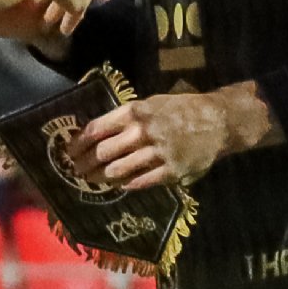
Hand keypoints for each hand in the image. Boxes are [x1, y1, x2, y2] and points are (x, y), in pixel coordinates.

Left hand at [73, 84, 271, 192]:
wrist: (218, 121)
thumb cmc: (180, 109)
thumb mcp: (151, 103)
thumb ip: (125, 117)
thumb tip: (95, 133)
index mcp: (135, 112)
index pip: (97, 129)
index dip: (79, 143)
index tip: (69, 150)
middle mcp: (143, 131)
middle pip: (102, 152)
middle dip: (84, 163)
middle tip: (75, 170)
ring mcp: (157, 153)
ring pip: (118, 170)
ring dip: (100, 177)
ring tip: (92, 180)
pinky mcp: (171, 171)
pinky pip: (140, 182)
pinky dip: (125, 184)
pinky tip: (118, 185)